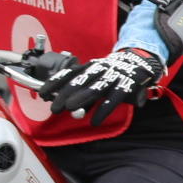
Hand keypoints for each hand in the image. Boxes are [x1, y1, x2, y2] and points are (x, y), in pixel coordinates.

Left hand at [39, 48, 164, 125]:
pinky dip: (103, 110)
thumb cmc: (112, 74)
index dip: (55, 83)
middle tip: (54, 107)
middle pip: (80, 81)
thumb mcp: (96, 79)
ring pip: (95, 88)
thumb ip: (84, 95)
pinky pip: (113, 99)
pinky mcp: (126, 86)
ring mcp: (113, 77)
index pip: (69, 73)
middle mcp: (99, 70)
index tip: (42, 93)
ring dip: (82, 98)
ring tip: (70, 109)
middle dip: (65, 94)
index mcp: (90, 67)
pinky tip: (95, 121)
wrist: (139, 61)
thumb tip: (70, 110)